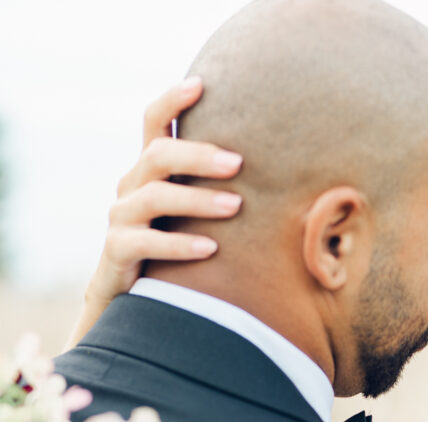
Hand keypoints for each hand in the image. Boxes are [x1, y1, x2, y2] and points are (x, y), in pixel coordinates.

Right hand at [67, 78, 243, 347]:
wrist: (133, 300)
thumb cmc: (176, 252)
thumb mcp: (194, 216)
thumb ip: (218, 192)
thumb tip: (281, 178)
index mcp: (149, 171)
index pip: (153, 122)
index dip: (172, 100)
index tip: (201, 85)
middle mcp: (130, 187)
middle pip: (158, 155)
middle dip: (198, 156)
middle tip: (238, 162)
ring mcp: (121, 218)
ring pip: (154, 197)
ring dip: (198, 200)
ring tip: (236, 206)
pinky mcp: (116, 251)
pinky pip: (146, 243)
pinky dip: (180, 245)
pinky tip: (211, 249)